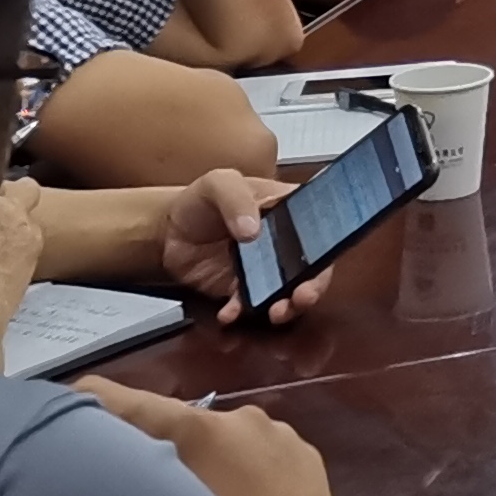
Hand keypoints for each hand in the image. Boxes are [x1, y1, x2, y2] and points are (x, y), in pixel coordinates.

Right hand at [77, 377, 345, 495]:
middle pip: (183, 425)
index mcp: (200, 430)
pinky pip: (264, 455)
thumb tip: (115, 467)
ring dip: (211, 463)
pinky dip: (248, 474)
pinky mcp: (306, 453)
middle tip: (153, 485)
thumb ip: (141, 482)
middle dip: (164, 448)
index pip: (133, 402)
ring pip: (227, 441)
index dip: (96, 397)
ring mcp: (280, 432)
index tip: (71, 396)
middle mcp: (241, 417)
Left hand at [157, 169, 331, 322]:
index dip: (329, 245)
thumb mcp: (219, 183)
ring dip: (286, 306)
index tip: (323, 260)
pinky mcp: (242, 289)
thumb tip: (252, 230)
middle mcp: (283, 242)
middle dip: (313, 285)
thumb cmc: (200, 200)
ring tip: (277, 312)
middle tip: (304, 296)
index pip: (320, 227)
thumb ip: (236, 198)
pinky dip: (242, 312)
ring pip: (287, 291)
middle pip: (311, 266)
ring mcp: (264, 269)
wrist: (166, 232)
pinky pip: (249, 306)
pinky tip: (230, 312)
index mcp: (287, 210)